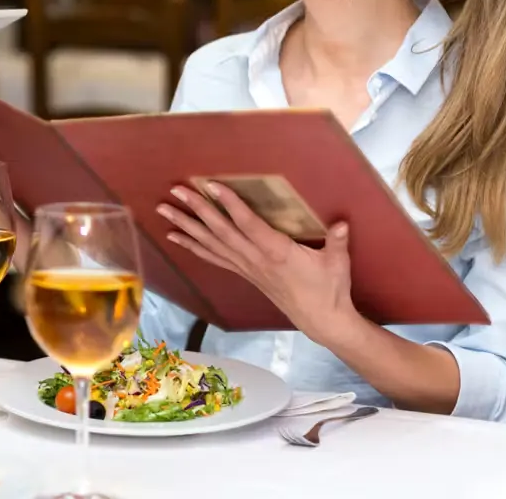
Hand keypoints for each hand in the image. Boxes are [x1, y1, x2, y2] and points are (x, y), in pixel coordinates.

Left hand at [157, 182, 355, 346]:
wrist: (322, 321)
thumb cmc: (330, 288)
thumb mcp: (337, 264)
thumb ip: (337, 241)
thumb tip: (341, 222)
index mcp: (276, 252)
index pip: (247, 223)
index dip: (229, 203)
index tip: (210, 185)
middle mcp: (254, 259)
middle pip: (220, 230)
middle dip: (196, 209)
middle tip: (175, 190)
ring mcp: (246, 267)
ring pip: (210, 243)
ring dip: (186, 225)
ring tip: (164, 210)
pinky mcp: (244, 273)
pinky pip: (213, 257)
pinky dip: (192, 246)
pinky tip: (176, 236)